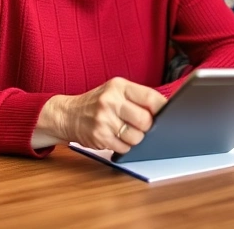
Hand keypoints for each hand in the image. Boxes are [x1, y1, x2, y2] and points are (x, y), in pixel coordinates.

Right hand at [36, 77, 165, 152]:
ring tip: (127, 132)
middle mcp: (110, 101)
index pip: (150, 97)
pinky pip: (124, 148)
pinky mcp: (99, 137)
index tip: (166, 113)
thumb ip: (137, 97)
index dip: (162, 108)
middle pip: (145, 120)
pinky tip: (117, 138)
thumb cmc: (97, 103)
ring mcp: (103, 120)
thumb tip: (164, 110)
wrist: (67, 114)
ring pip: (136, 137)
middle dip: (148, 127)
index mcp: (119, 86)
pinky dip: (124, 146)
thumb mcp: (115, 90)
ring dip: (136, 139)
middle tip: (142, 125)